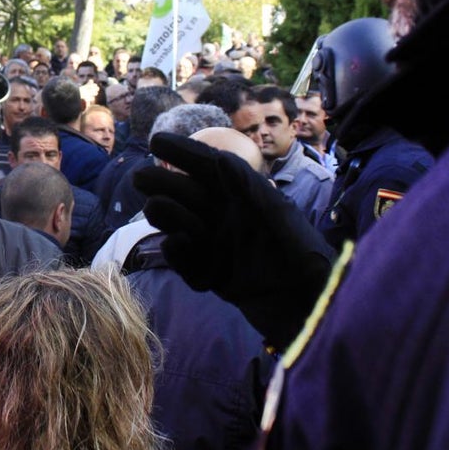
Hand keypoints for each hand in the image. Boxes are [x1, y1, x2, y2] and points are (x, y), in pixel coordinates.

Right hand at [133, 133, 334, 348]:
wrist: (309, 308)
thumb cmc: (302, 255)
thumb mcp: (278, 216)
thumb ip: (249, 189)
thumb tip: (220, 158)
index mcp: (244, 197)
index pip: (209, 167)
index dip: (183, 152)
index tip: (156, 141)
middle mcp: (228, 217)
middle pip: (187, 194)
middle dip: (163, 183)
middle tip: (139, 178)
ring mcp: (218, 247)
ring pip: (181, 225)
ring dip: (168, 216)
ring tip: (157, 210)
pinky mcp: (213, 276)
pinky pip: (186, 263)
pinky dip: (179, 256)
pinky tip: (177, 245)